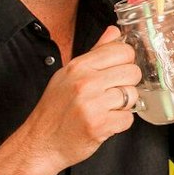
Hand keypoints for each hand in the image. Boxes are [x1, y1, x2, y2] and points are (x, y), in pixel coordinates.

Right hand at [22, 26, 145, 169]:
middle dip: (127, 84)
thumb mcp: (69, 74)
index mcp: (78, 66)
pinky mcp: (99, 125)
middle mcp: (85, 82)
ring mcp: (93, 104)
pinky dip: (120, 123)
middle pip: (133, 72)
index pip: (122, 50)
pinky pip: (129, 118)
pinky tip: (105, 122)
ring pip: (133, 95)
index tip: (118, 71)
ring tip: (106, 109)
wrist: (40, 143)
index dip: (126, 61)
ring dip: (124, 105)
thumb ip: (96, 52)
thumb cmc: (55, 110)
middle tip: (111, 94)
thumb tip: (115, 31)